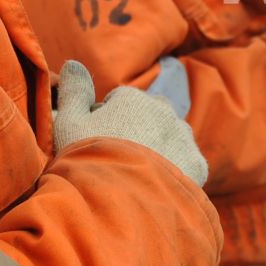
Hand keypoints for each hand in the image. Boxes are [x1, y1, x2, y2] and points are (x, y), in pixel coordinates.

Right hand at [53, 61, 208, 186]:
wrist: (122, 201)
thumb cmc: (89, 160)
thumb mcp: (68, 124)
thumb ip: (72, 92)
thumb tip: (73, 63)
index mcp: (131, 97)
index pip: (116, 103)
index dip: (103, 124)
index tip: (95, 145)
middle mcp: (162, 109)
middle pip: (146, 117)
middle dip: (136, 131)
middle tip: (118, 161)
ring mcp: (182, 136)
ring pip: (170, 137)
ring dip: (159, 149)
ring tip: (139, 176)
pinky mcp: (197, 164)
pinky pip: (187, 162)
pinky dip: (176, 171)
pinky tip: (159, 186)